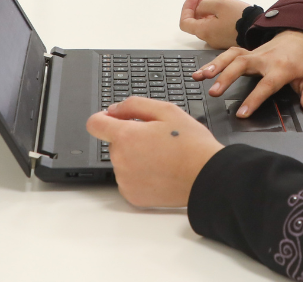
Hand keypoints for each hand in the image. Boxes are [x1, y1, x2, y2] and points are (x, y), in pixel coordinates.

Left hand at [87, 97, 222, 207]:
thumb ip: (134, 105)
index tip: (111, 119)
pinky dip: (140, 176)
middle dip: (130, 138)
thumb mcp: (167, 111)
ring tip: (163, 158)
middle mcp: (120, 160)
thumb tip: (113, 109)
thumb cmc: (191, 144)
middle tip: (157, 139)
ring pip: (122, 162)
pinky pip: (129, 180)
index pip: (95, 124)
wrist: (207, 177)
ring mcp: (125, 181)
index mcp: (126, 137)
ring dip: (135, 158)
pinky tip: (160, 172)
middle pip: (114, 143)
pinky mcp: (132, 196)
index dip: (103, 118)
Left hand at [178, 0, 246, 48]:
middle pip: (196, 21)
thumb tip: (200, 7)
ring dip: (207, 7)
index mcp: (204, 31)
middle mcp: (209, 38)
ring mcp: (218, 39)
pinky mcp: (227, 38)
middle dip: (198, 3)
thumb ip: (204, 4)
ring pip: (206, 22)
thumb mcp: (219, 4)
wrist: (258, 29)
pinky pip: (216, 26)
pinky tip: (220, 5)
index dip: (187, 7)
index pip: (185, 22)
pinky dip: (215, 14)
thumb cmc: (240, 18)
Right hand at [191, 30, 302, 117]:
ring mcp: (253, 53)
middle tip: (214, 92)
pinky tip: (200, 71)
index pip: (266, 85)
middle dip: (227, 77)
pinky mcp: (245, 51)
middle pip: (243, 65)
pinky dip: (213, 61)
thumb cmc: (302, 61)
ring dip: (215, 66)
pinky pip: (227, 54)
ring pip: (231, 56)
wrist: (297, 38)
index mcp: (281, 68)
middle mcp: (264, 59)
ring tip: (200, 77)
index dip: (254, 99)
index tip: (241, 113)